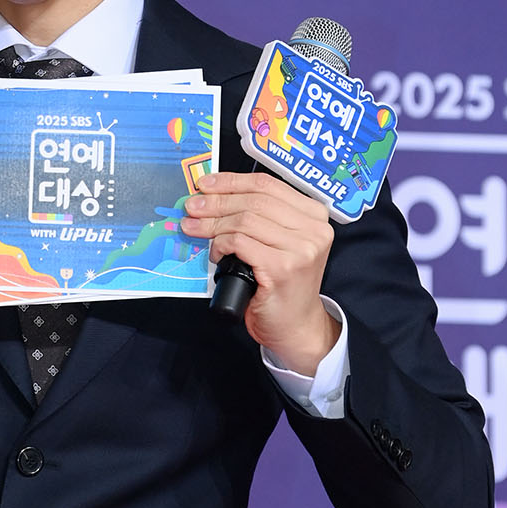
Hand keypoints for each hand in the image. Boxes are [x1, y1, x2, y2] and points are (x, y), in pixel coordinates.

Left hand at [182, 171, 339, 372]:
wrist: (295, 326)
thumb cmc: (281, 285)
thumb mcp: (278, 243)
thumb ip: (259, 218)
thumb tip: (213, 197)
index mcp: (314, 215)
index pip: (267, 185)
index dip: (232, 181)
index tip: (206, 184)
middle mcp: (314, 229)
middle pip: (254, 201)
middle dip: (216, 202)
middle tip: (192, 207)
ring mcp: (301, 248)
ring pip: (245, 221)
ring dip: (213, 225)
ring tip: (194, 229)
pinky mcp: (283, 267)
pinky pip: (241, 243)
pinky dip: (221, 245)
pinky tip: (216, 254)